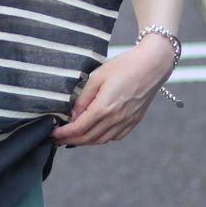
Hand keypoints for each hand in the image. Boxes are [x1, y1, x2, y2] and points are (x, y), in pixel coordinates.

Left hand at [49, 35, 175, 145]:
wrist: (153, 65)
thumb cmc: (125, 66)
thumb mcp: (97, 77)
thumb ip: (83, 98)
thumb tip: (73, 115)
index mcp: (104, 108)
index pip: (78, 128)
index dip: (63, 134)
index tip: (52, 134)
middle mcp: (116, 119)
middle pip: (88, 138)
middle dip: (70, 141)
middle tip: (57, 140)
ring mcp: (126, 122)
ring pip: (100, 140)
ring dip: (84, 142)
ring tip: (71, 138)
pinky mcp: (134, 121)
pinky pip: (114, 137)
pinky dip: (100, 139)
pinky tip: (93, 133)